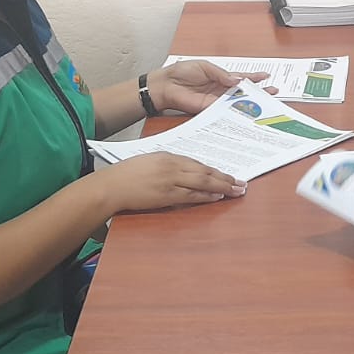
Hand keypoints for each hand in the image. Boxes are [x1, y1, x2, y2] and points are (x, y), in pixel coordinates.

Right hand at [97, 153, 246, 211]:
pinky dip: (206, 196)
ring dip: (221, 187)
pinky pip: (191, 196)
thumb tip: (185, 173)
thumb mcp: (150, 162)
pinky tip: (217, 197)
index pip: (198, 163)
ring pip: (202, 183)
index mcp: (168, 156)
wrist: (112, 186)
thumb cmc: (127, 174)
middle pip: (205, 172)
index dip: (215, 170)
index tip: (228, 174)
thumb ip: (168, 166)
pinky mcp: (167, 195)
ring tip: (236, 191)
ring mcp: (171, 181)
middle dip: (225, 178)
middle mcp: (173, 166)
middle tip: (241, 183)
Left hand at [149, 60, 271, 114]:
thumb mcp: (205, 67)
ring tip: (264, 102)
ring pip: (237, 102)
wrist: (166, 84)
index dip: (253, 77)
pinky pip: (225, 110)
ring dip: (250, 102)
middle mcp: (220, 89)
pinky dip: (235, 111)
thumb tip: (237, 80)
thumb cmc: (181, 72)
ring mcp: (216, 100)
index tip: (266, 76)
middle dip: (258, 92)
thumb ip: (221, 74)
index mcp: (220, 76)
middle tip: (272, 92)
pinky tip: (246, 111)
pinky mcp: (209, 109)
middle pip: (243, 91)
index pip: (240, 77)